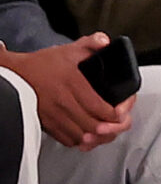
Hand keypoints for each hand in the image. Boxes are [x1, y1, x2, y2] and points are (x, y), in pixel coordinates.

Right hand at [0, 34, 132, 148]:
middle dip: (112, 128)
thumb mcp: (68, 50)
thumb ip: (90, 44)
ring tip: (108, 132)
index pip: (99, 107)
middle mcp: (62, 102)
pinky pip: (67, 140)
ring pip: (81, 137)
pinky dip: (81, 141)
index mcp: (72, 83)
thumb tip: (105, 42)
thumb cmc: (41, 65)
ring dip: (98, 138)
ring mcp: (53, 115)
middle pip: (93, 126)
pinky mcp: (46, 125)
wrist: (15, 76)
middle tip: (119, 125)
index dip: (116, 114)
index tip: (122, 112)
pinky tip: (89, 136)